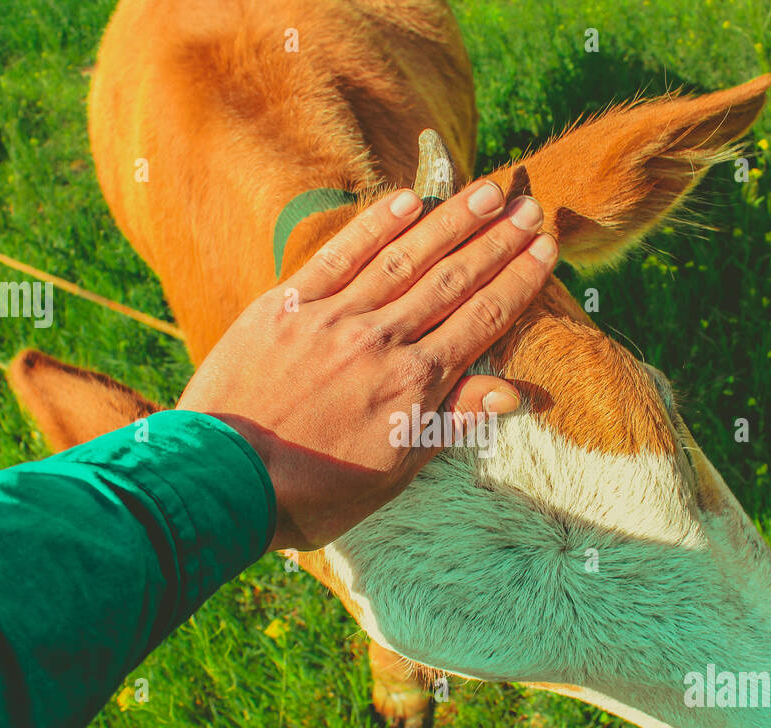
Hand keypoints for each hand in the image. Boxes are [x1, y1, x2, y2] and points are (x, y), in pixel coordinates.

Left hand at [177, 180, 556, 550]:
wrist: (224, 482)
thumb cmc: (314, 493)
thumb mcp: (394, 473)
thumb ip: (450, 422)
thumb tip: (512, 393)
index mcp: (413, 386)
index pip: (480, 319)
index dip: (517, 280)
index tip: (545, 247)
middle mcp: (381, 342)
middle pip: (452, 280)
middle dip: (496, 241)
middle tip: (530, 205)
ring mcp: (334, 318)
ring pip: (404, 258)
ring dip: (450, 221)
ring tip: (487, 191)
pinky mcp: (288, 305)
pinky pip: (341, 256)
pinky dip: (376, 225)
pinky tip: (407, 199)